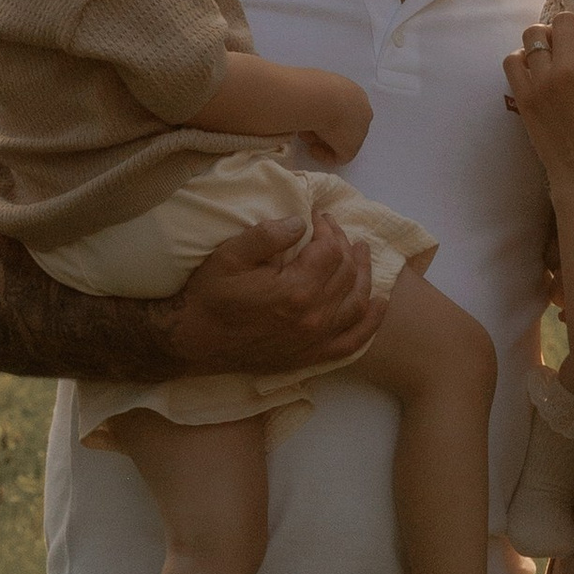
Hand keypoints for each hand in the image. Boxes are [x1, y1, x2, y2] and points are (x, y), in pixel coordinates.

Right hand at [164, 211, 379, 376]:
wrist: (194, 341)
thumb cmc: (210, 295)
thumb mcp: (231, 255)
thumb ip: (268, 234)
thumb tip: (301, 222)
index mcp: (296, 290)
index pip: (331, 250)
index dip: (328, 228)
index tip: (318, 217)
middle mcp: (313, 317)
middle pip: (347, 273)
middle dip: (344, 245)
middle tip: (333, 230)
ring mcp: (315, 340)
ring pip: (357, 302)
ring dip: (364, 274)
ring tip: (362, 253)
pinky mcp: (312, 356)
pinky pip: (353, 341)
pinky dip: (371, 322)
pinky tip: (379, 303)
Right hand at [286, 69, 374, 169]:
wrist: (320, 97)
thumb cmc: (314, 87)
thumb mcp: (315, 85)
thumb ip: (316, 96)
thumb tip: (305, 102)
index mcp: (355, 94)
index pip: (344, 108)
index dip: (327, 114)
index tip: (311, 115)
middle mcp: (362, 111)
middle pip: (345, 125)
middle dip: (325, 129)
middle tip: (307, 128)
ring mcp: (360, 131)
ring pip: (341, 140)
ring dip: (322, 140)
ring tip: (305, 134)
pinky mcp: (352, 148)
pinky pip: (339, 157)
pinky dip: (324, 156)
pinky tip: (312, 149)